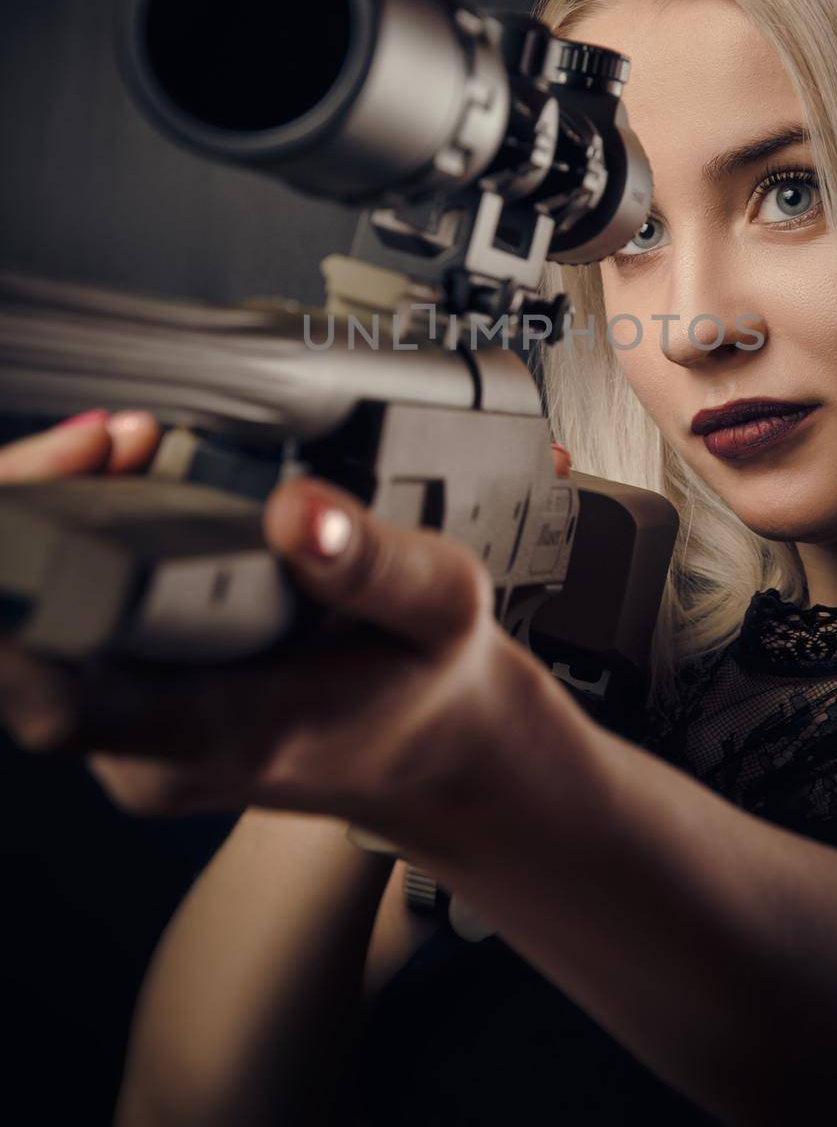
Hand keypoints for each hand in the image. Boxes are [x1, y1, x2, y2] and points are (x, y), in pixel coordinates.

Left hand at [0, 424, 577, 858]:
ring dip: (59, 530)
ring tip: (118, 446)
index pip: (60, 702)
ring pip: (38, 643)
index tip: (27, 508)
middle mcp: (160, 751)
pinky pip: (66, 637)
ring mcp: (136, 742)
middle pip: (25, 657)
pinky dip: (78, 554)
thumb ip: (371, 561)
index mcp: (230, 731)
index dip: (13, 615)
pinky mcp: (130, 720)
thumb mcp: (439, 605)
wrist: (430, 749)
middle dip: (36, 521)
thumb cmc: (428, 679)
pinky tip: (120, 485)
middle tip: (98, 440)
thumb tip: (294, 512)